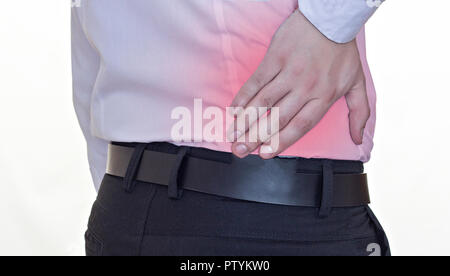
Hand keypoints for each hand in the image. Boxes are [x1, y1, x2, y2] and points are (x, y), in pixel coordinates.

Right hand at [229, 10, 369, 158]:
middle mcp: (305, 87)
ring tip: (232, 136)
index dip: (281, 141)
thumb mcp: (357, 82)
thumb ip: (359, 112)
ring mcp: (288, 72)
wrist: (331, 18)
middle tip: (240, 151)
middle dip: (256, 137)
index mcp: (324, 96)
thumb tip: (358, 138)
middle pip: (277, 118)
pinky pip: (256, 82)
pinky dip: (243, 97)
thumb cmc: (343, 50)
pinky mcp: (275, 58)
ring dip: (245, 121)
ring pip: (262, 102)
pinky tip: (234, 110)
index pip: (300, 125)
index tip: (265, 154)